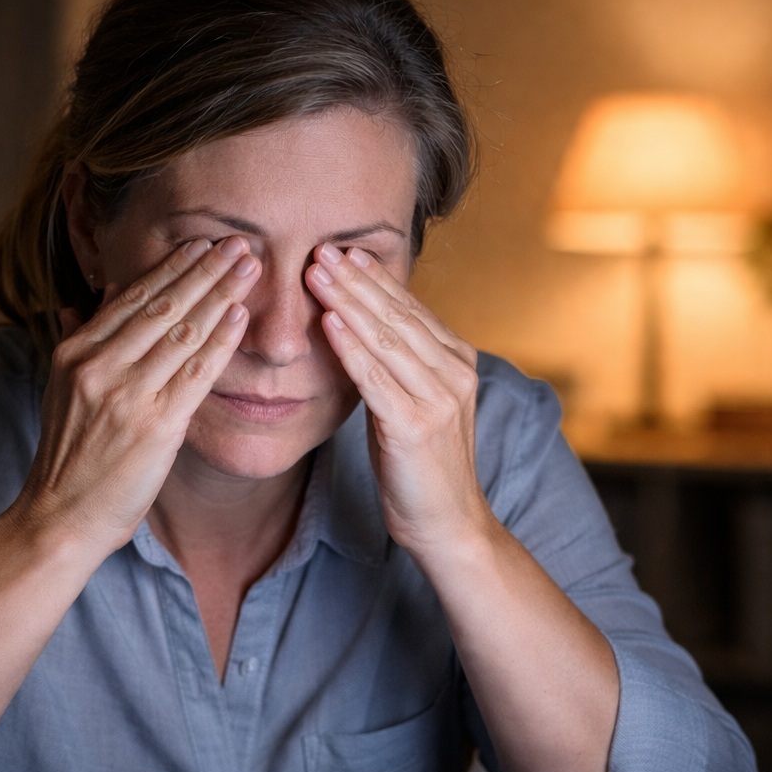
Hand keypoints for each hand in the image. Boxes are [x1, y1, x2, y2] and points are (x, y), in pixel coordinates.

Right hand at [11, 237, 259, 555]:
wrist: (62, 516)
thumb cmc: (71, 456)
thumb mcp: (63, 387)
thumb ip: (86, 336)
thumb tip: (108, 290)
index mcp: (76, 352)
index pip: (131, 297)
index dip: (171, 267)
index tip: (201, 243)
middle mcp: (99, 366)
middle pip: (161, 305)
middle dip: (204, 269)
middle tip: (237, 242)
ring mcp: (127, 394)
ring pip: (183, 331)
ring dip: (220, 293)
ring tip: (248, 266)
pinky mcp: (156, 425)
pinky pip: (197, 372)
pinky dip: (221, 340)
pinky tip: (240, 315)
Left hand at [306, 242, 491, 559]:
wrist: (447, 525)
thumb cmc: (419, 465)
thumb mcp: (410, 404)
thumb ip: (396, 364)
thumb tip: (359, 324)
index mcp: (455, 360)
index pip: (408, 307)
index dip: (372, 277)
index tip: (340, 249)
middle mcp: (453, 371)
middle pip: (396, 314)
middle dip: (355, 279)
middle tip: (320, 246)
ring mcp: (438, 397)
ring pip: (385, 337)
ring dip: (347, 300)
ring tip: (316, 271)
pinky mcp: (415, 425)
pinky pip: (375, 376)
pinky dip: (351, 345)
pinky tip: (329, 321)